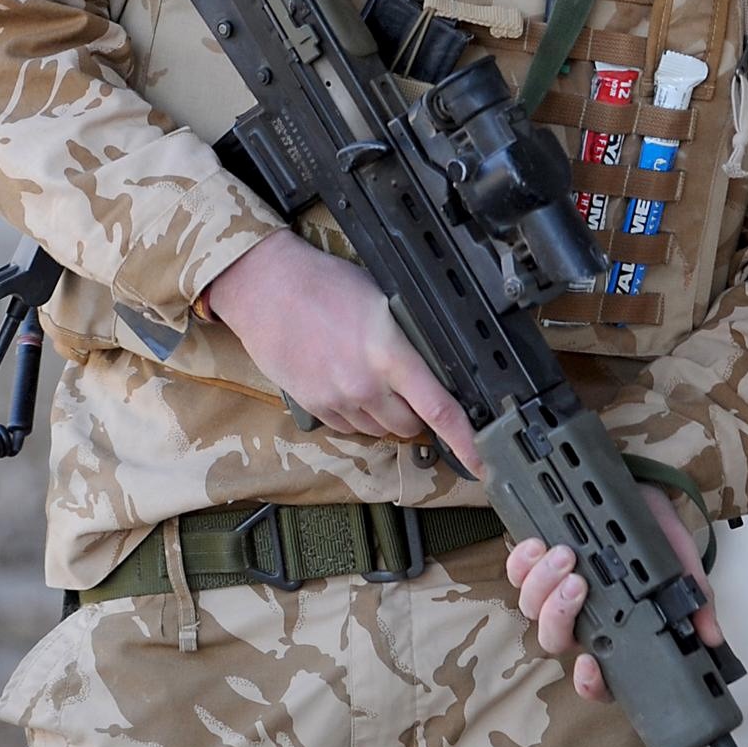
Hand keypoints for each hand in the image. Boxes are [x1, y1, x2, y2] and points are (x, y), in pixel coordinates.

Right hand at [206, 233, 483, 473]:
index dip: (467, 442)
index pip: (440, 409)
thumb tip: (434, 365)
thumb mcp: (381, 299)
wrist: (265, 288)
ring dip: (386, 415)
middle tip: (408, 385)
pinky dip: (357, 414)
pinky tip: (347, 383)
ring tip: (370, 376)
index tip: (482, 462)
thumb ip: (408, 339)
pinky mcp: (314, 407)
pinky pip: (350, 427)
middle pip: (411, 426)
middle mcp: (364, 385)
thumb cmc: (323, 284)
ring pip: (380, 430)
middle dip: (418, 414)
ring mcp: (337, 400)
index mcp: (389, 354)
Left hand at [505, 482, 722, 702]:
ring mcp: (553, 589)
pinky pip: (515, 572)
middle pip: (554, 639)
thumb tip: (711, 637)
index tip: (589, 665)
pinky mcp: (535, 560)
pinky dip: (522, 561)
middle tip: (578, 583)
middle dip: (559, 615)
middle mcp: (579, 615)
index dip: (588, 683)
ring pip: (532, 607)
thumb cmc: (655, 532)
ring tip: (565, 555)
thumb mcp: (681, 563)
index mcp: (614, 626)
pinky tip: (538, 545)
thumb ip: (695, 599)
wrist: (637, 489)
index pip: (597, 675)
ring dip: (543, 584)